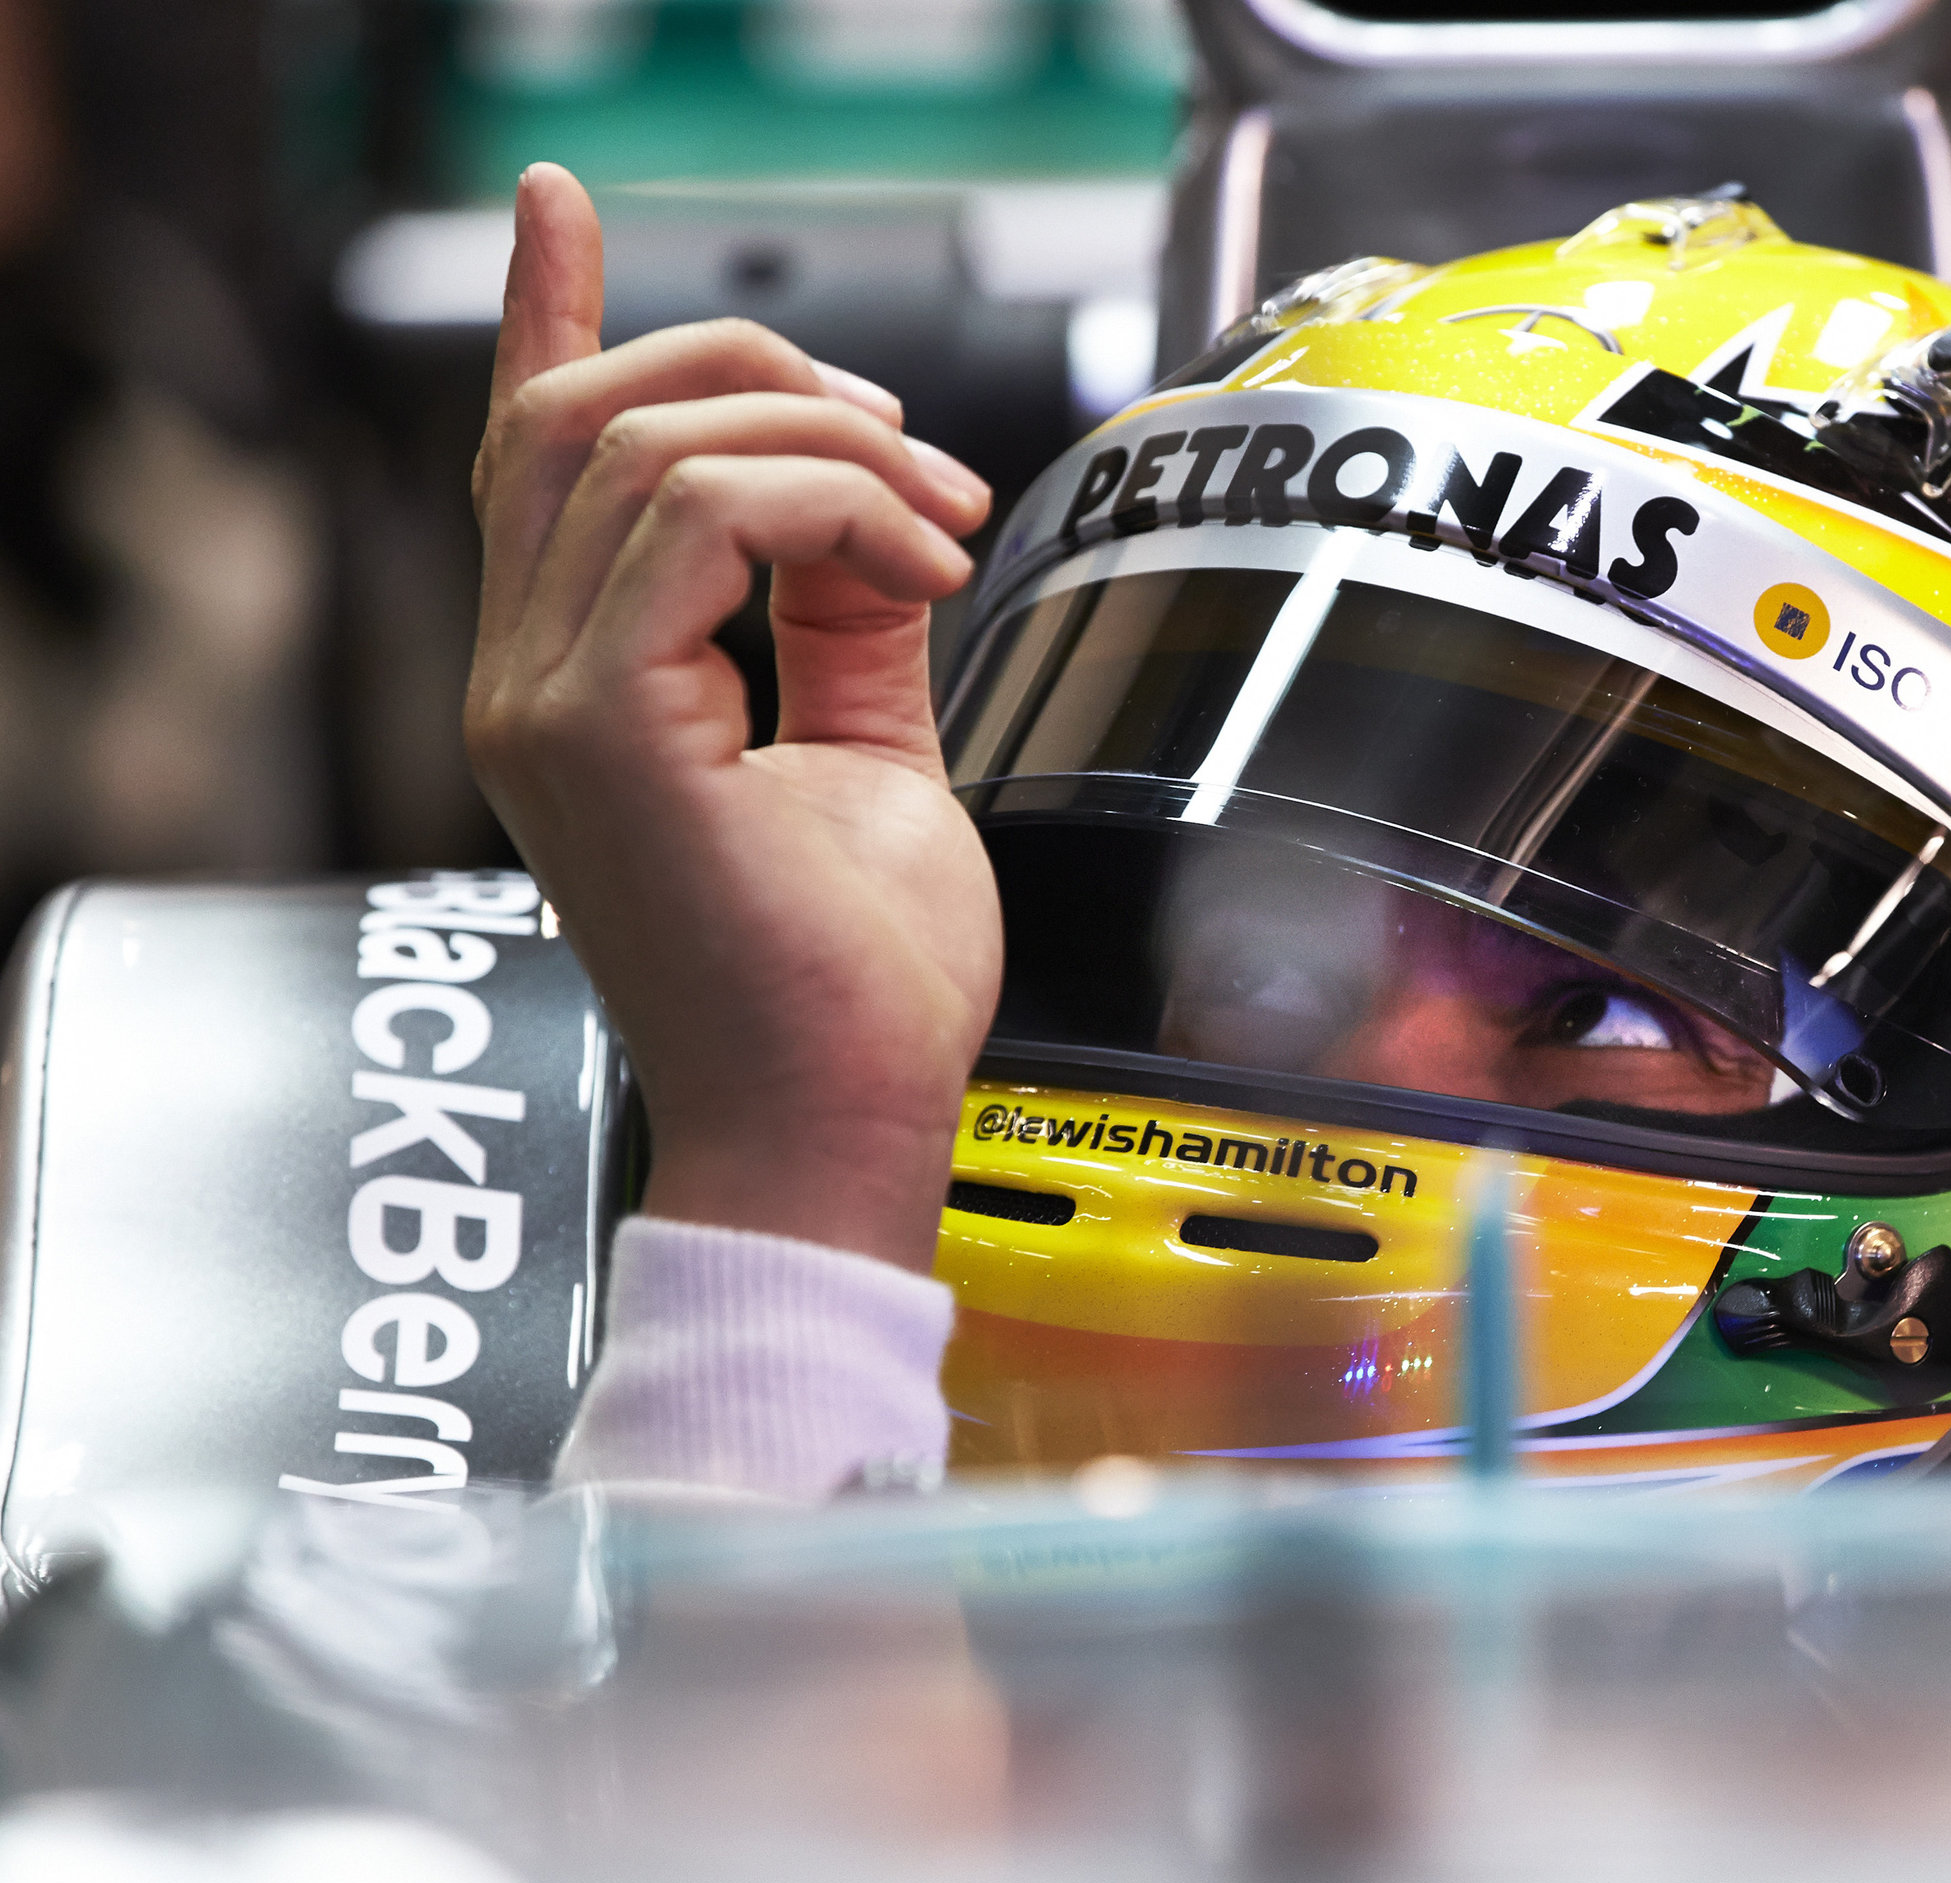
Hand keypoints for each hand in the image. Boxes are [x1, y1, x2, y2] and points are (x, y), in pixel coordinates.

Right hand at [465, 164, 1001, 1269]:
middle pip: (593, 414)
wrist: (846, 1130)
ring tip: (945, 525)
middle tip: (922, 458)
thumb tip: (876, 521)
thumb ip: (848, 627)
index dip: (548, 316)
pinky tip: (921, 565)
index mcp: (582, 684)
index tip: (559, 209)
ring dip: (836, 446)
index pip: (533, 460)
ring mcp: (543, 701)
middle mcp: (531, 680)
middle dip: (773, 379)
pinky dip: (834, 505)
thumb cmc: (857, 992)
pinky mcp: (596, 728)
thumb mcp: (868, 761)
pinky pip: (701, 514)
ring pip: (651, 443)